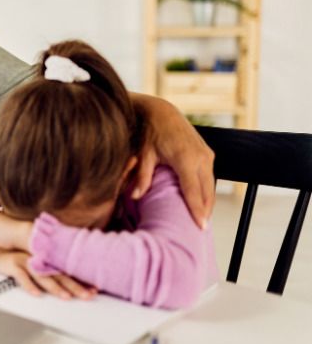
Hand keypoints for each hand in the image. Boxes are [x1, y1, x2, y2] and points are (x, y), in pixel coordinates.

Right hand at [0, 244, 96, 299]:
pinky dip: (29, 286)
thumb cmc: (18, 255)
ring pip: (43, 276)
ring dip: (55, 287)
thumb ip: (51, 266)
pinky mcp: (14, 265)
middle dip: (75, 287)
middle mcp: (39, 261)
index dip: (81, 281)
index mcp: (47, 260)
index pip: (67, 271)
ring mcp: (27, 262)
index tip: (95, 289)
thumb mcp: (37, 259)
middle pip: (60, 275)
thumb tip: (68, 276)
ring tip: (65, 297)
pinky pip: (22, 277)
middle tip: (87, 296)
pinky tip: (36, 294)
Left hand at [130, 93, 215, 228]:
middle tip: (200, 231)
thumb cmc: (150, 132)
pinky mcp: (207, 153)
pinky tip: (201, 203)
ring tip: (201, 221)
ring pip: (210, 185)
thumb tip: (134, 196)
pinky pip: (209, 177)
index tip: (200, 227)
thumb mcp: (144, 154)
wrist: (162, 112)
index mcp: (186, 158)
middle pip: (206, 191)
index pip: (193, 190)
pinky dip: (206, 191)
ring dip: (207, 203)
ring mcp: (206, 154)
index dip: (197, 210)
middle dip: (205, 211)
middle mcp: (201, 157)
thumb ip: (142, 176)